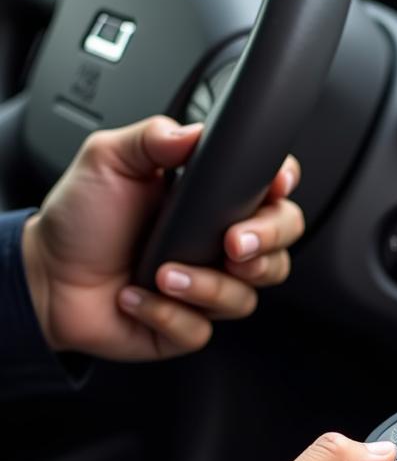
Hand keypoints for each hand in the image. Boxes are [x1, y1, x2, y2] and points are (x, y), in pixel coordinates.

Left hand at [21, 116, 304, 360]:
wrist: (48, 277)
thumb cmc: (82, 221)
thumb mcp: (109, 160)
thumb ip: (152, 138)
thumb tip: (192, 133)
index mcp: (213, 203)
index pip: (272, 193)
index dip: (283, 188)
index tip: (276, 185)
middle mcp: (220, 247)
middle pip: (281, 247)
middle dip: (266, 243)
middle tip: (233, 242)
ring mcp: (210, 288)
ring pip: (247, 295)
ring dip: (207, 286)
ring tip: (164, 272)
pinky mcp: (190, 326)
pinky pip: (202, 328)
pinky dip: (167, 313)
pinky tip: (138, 296)